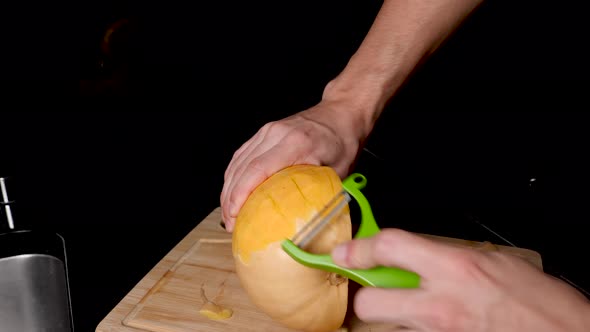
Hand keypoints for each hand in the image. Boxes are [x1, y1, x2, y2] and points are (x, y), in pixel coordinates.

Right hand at [220, 99, 371, 231]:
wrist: (342, 113)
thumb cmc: (343, 141)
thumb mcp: (338, 171)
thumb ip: (320, 193)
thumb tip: (306, 221)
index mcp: (296, 143)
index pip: (258, 169)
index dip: (241, 193)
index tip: (234, 213)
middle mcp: (277, 134)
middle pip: (242, 167)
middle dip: (230, 197)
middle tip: (230, 222)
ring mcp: (268, 131)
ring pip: (238, 162)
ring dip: (229, 188)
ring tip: (228, 212)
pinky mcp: (264, 133)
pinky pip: (241, 155)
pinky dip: (234, 176)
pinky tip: (232, 192)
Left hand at [331, 229, 589, 330]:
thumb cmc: (542, 305)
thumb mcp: (495, 263)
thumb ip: (450, 257)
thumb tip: (421, 255)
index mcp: (455, 268)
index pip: (390, 247)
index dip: (361, 247)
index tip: (346, 251)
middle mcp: (440, 303)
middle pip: (370, 301)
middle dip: (366, 296)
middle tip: (373, 289)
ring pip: (387, 328)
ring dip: (391, 318)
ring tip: (411, 310)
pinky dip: (412, 331)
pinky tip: (428, 325)